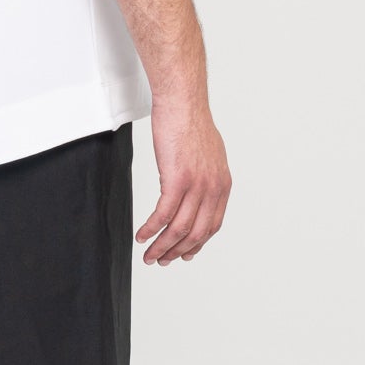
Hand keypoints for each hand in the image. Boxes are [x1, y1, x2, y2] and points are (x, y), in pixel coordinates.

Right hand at [138, 87, 231, 263]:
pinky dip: (151, 229)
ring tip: (148, 255)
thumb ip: (205, 177)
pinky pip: (163, 215)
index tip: (183, 254)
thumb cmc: (190, 123)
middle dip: (177, 251)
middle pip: (196, 233)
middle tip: (161, 260)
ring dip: (161, 246)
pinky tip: (141, 236)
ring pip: (178, 229)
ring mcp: (196, 186)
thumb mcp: (207, 155)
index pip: (212, 226)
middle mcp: (213, 189)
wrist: (182, 104)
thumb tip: (195, 190)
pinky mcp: (177, 180)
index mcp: (222, 185)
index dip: (196, 245)